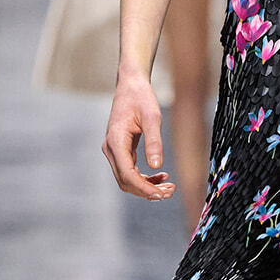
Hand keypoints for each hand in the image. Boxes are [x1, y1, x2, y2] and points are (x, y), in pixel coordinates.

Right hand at [102, 73, 174, 199]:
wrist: (131, 85)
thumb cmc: (141, 98)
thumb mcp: (152, 117)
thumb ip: (154, 141)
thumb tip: (157, 166)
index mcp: (115, 141)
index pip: (127, 174)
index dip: (143, 187)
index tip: (161, 194)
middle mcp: (110, 148)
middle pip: (125, 181)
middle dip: (146, 190)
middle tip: (169, 192)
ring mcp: (113, 150)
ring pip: (126, 178)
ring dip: (146, 186)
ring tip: (168, 187)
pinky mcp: (120, 150)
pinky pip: (129, 170)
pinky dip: (144, 178)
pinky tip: (161, 176)